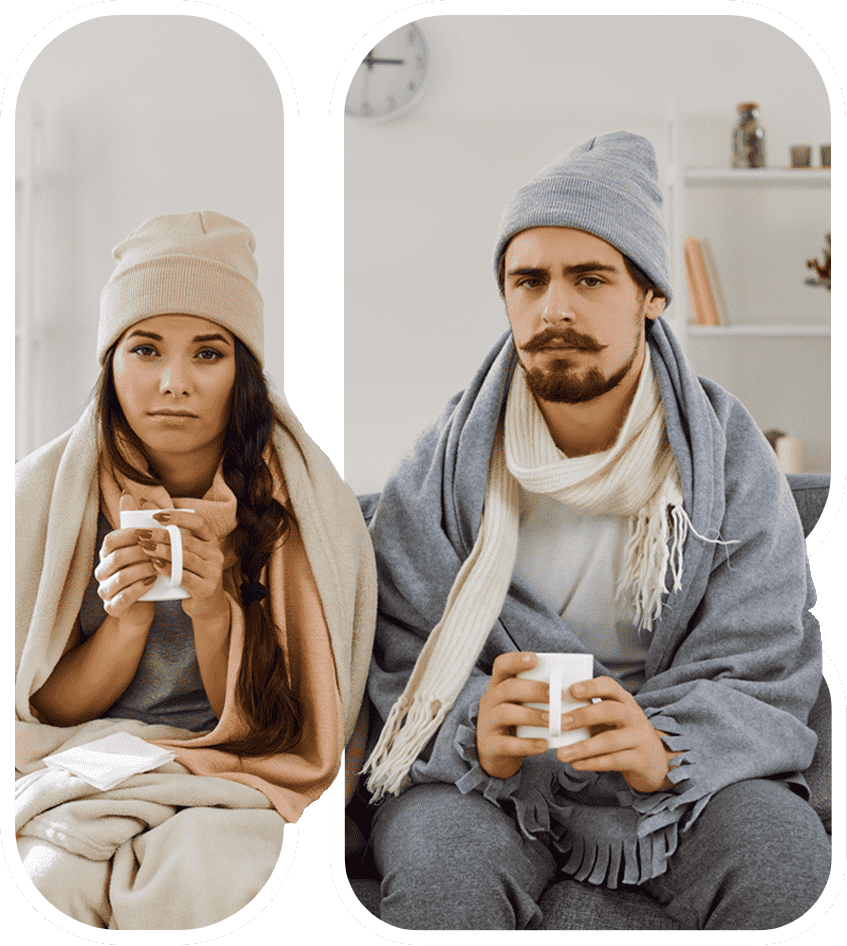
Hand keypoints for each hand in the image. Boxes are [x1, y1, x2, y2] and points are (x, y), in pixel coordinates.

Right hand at [94, 497, 156, 628]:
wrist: (144, 605)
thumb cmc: (144, 571)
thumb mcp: (141, 547)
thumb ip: (136, 523)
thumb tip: (127, 493)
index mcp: (107, 555)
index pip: (111, 540)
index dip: (130, 535)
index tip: (151, 531)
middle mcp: (102, 572)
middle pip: (116, 558)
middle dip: (140, 551)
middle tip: (161, 549)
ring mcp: (105, 591)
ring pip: (120, 577)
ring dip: (142, 569)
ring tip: (161, 565)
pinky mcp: (113, 608)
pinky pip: (123, 597)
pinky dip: (139, 588)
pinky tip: (153, 581)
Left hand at [136, 509, 228, 621]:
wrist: (205, 604)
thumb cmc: (190, 574)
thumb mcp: (185, 554)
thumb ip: (172, 537)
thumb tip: (148, 513)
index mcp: (212, 541)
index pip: (198, 522)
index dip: (178, 517)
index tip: (156, 516)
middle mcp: (216, 554)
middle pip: (187, 541)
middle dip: (162, 536)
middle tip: (142, 534)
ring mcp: (213, 572)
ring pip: (185, 558)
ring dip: (163, 551)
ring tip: (145, 547)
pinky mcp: (207, 588)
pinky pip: (185, 576)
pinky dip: (168, 569)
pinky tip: (154, 565)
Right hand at [477, 652, 550, 779]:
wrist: (495, 756)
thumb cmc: (515, 723)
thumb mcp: (519, 704)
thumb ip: (535, 694)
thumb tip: (570, 686)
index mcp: (498, 686)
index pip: (502, 665)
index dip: (516, 660)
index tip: (536, 659)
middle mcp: (490, 701)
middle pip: (508, 688)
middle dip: (535, 690)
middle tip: (560, 696)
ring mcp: (487, 723)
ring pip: (505, 713)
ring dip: (533, 716)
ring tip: (554, 722)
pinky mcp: (490, 745)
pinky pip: (507, 744)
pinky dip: (528, 744)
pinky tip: (545, 745)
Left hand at [555, 675, 679, 792]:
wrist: (658, 762)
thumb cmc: (624, 736)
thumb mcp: (612, 720)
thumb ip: (590, 714)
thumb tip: (556, 713)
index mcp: (624, 701)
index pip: (609, 686)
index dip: (590, 686)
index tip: (571, 690)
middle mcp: (634, 716)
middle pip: (609, 710)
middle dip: (582, 716)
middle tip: (559, 724)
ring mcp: (640, 738)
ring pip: (609, 740)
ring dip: (582, 747)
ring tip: (561, 754)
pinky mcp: (641, 760)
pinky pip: (614, 761)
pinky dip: (593, 763)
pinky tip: (576, 764)